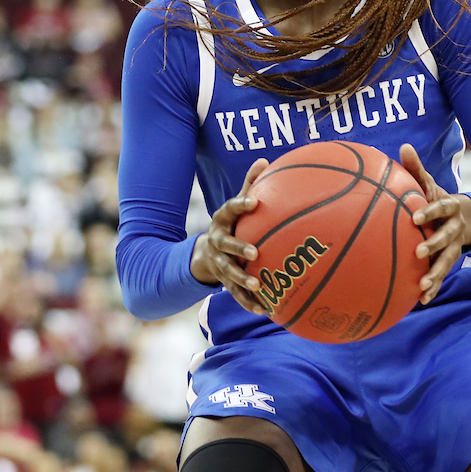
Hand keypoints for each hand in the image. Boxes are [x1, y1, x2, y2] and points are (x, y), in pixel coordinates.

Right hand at [190, 158, 268, 314]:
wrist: (205, 254)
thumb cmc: (231, 225)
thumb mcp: (236, 206)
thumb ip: (250, 186)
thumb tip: (265, 160)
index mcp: (222, 221)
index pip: (229, 210)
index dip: (241, 205)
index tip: (255, 203)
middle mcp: (218, 242)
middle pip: (225, 246)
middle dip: (238, 249)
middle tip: (255, 253)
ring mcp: (219, 264)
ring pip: (228, 273)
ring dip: (241, 280)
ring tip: (257, 286)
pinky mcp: (224, 282)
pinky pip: (236, 294)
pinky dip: (249, 303)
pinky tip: (265, 311)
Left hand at [400, 144, 470, 304]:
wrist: (466, 217)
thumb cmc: (438, 200)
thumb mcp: (429, 184)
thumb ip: (416, 169)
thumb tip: (403, 146)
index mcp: (449, 207)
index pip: (440, 207)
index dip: (430, 212)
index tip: (415, 217)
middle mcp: (454, 228)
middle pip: (446, 237)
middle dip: (434, 245)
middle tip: (418, 252)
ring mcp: (454, 247)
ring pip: (447, 262)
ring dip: (435, 274)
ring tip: (423, 287)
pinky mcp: (449, 261)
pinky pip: (442, 276)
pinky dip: (433, 288)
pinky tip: (420, 301)